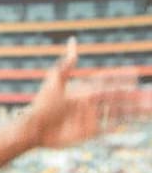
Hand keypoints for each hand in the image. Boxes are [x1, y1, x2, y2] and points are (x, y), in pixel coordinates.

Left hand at [22, 37, 151, 148]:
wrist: (33, 130)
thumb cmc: (41, 106)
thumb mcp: (54, 82)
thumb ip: (67, 64)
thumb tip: (73, 40)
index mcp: (83, 90)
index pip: (106, 82)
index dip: (120, 78)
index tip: (135, 74)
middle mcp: (89, 103)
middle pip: (117, 97)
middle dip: (134, 96)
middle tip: (151, 94)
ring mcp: (90, 117)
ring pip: (118, 112)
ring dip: (134, 111)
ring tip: (150, 108)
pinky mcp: (89, 131)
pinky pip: (109, 127)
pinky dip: (122, 124)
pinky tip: (135, 122)